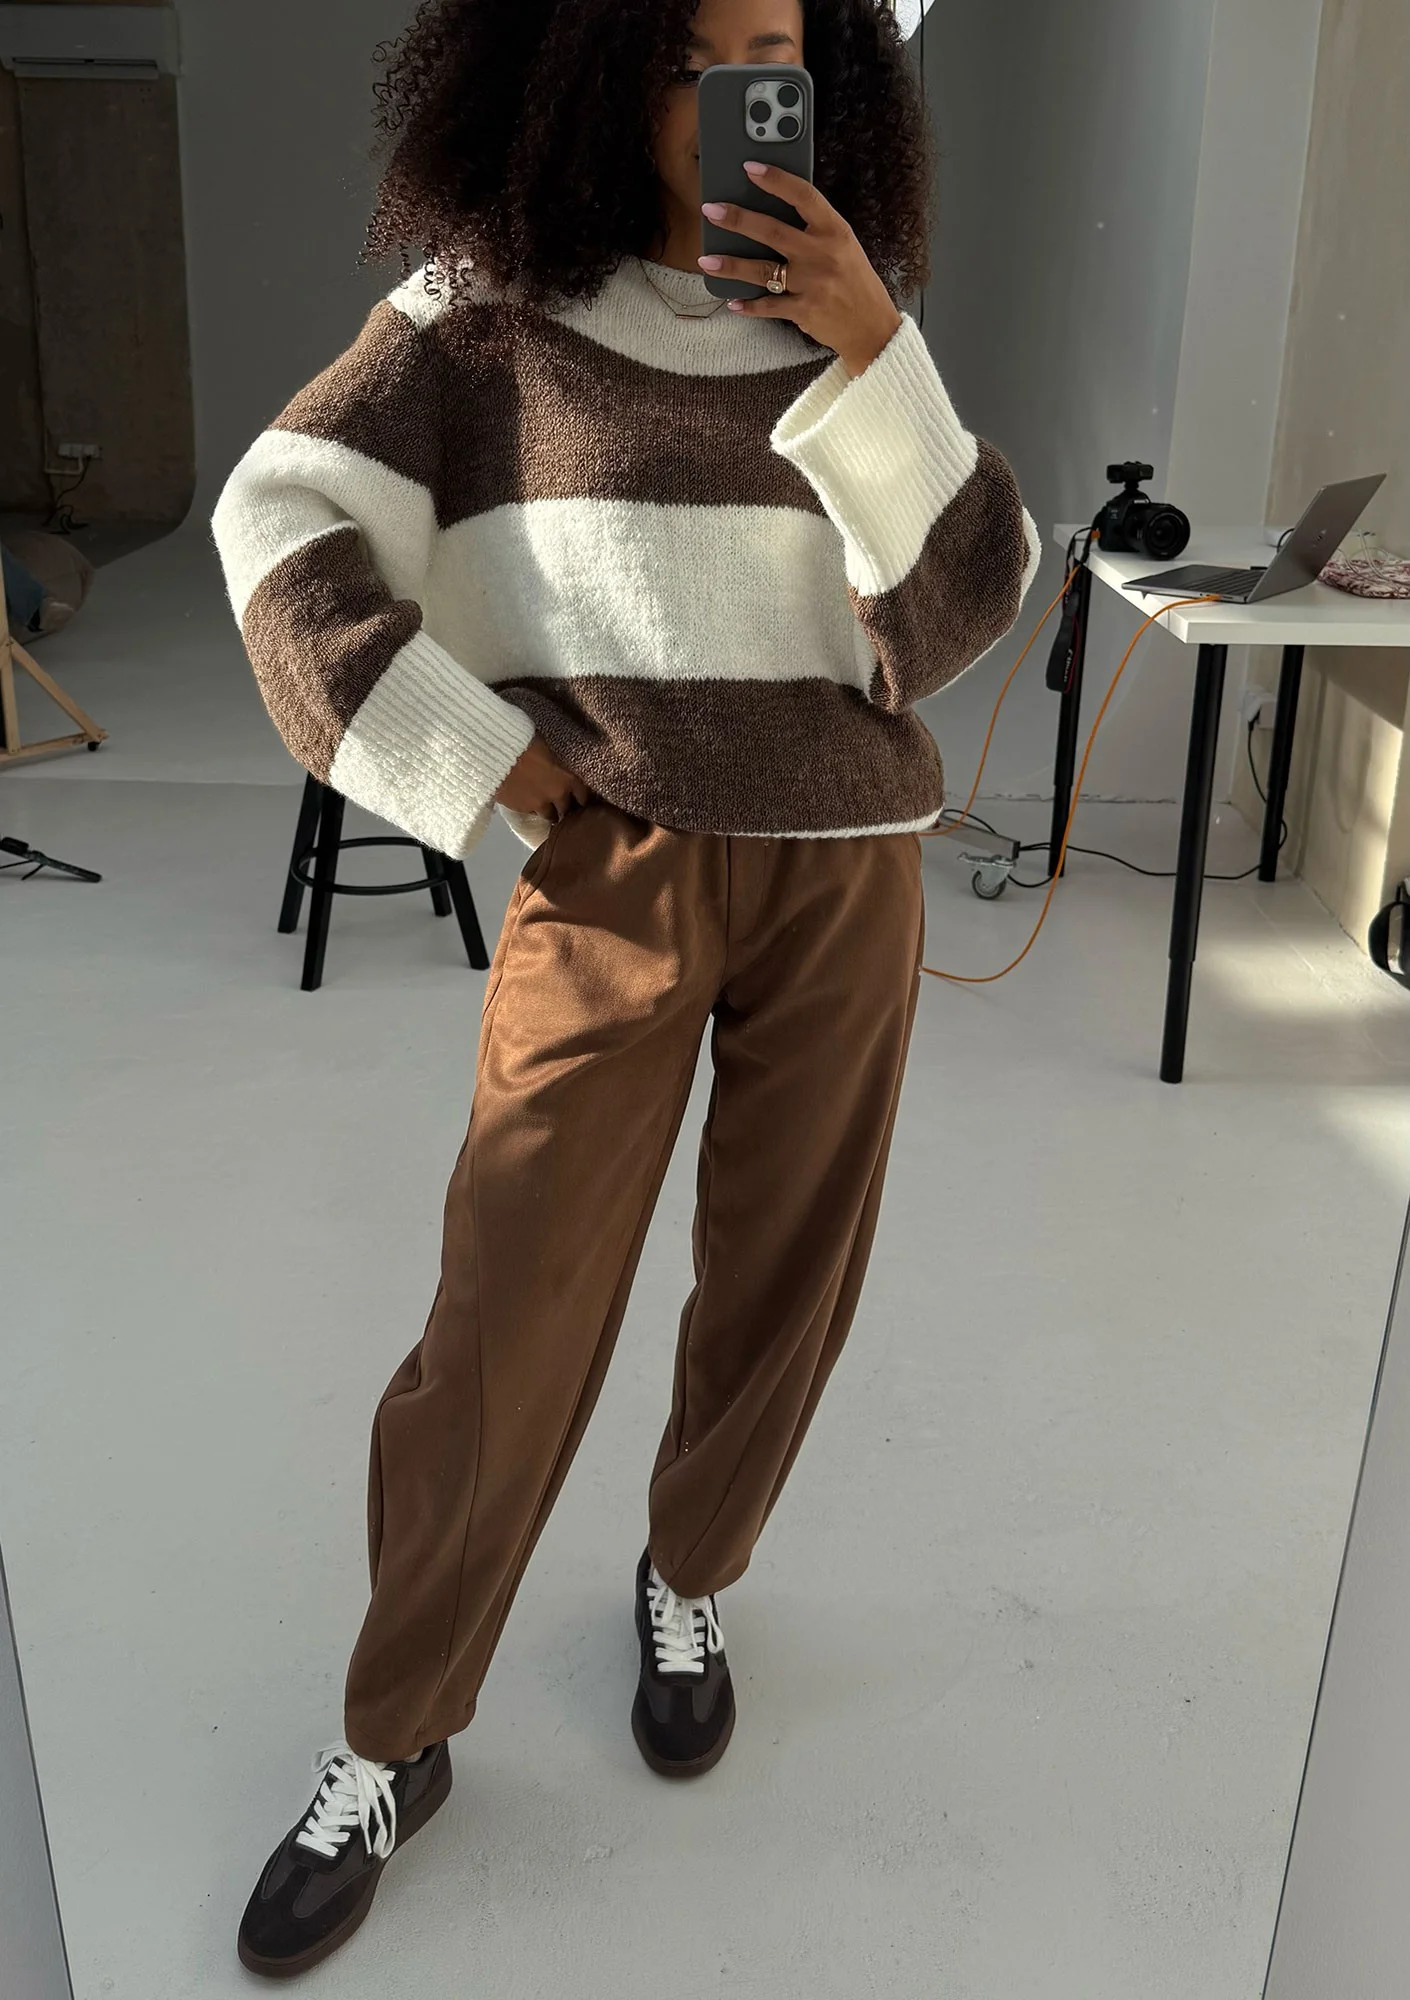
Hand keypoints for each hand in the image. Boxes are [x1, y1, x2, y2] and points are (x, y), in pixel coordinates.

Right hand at [495, 734, 592, 818]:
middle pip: (568, 810)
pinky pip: (532, 814)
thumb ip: (557, 764)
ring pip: (551, 816)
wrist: (498, 752)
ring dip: (550, 813)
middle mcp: (558, 794)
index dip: (580, 798)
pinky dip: (532, 810)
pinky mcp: (523, 809)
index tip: (578, 799)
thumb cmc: (524, 741)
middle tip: (562, 807)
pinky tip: (529, 804)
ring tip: (546, 809)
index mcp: (568, 777)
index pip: (583, 796)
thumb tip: (558, 766)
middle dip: (566, 808)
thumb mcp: (548, 749)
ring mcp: (540, 804)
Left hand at [699, 160, 902, 376]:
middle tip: (711, 210)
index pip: (803, 196)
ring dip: (731, 265)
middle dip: (738, 219)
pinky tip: (732, 303)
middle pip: (773, 231)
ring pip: (763, 271)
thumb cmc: (856, 283)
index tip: (749, 168)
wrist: (873, 328)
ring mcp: (812, 284)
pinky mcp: (804, 311)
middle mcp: (822, 254)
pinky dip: (749, 306)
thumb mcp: (844, 247)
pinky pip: (768, 306)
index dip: (776, 180)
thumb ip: (816, 230)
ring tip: (706, 260)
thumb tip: (775, 211)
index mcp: (835, 231)